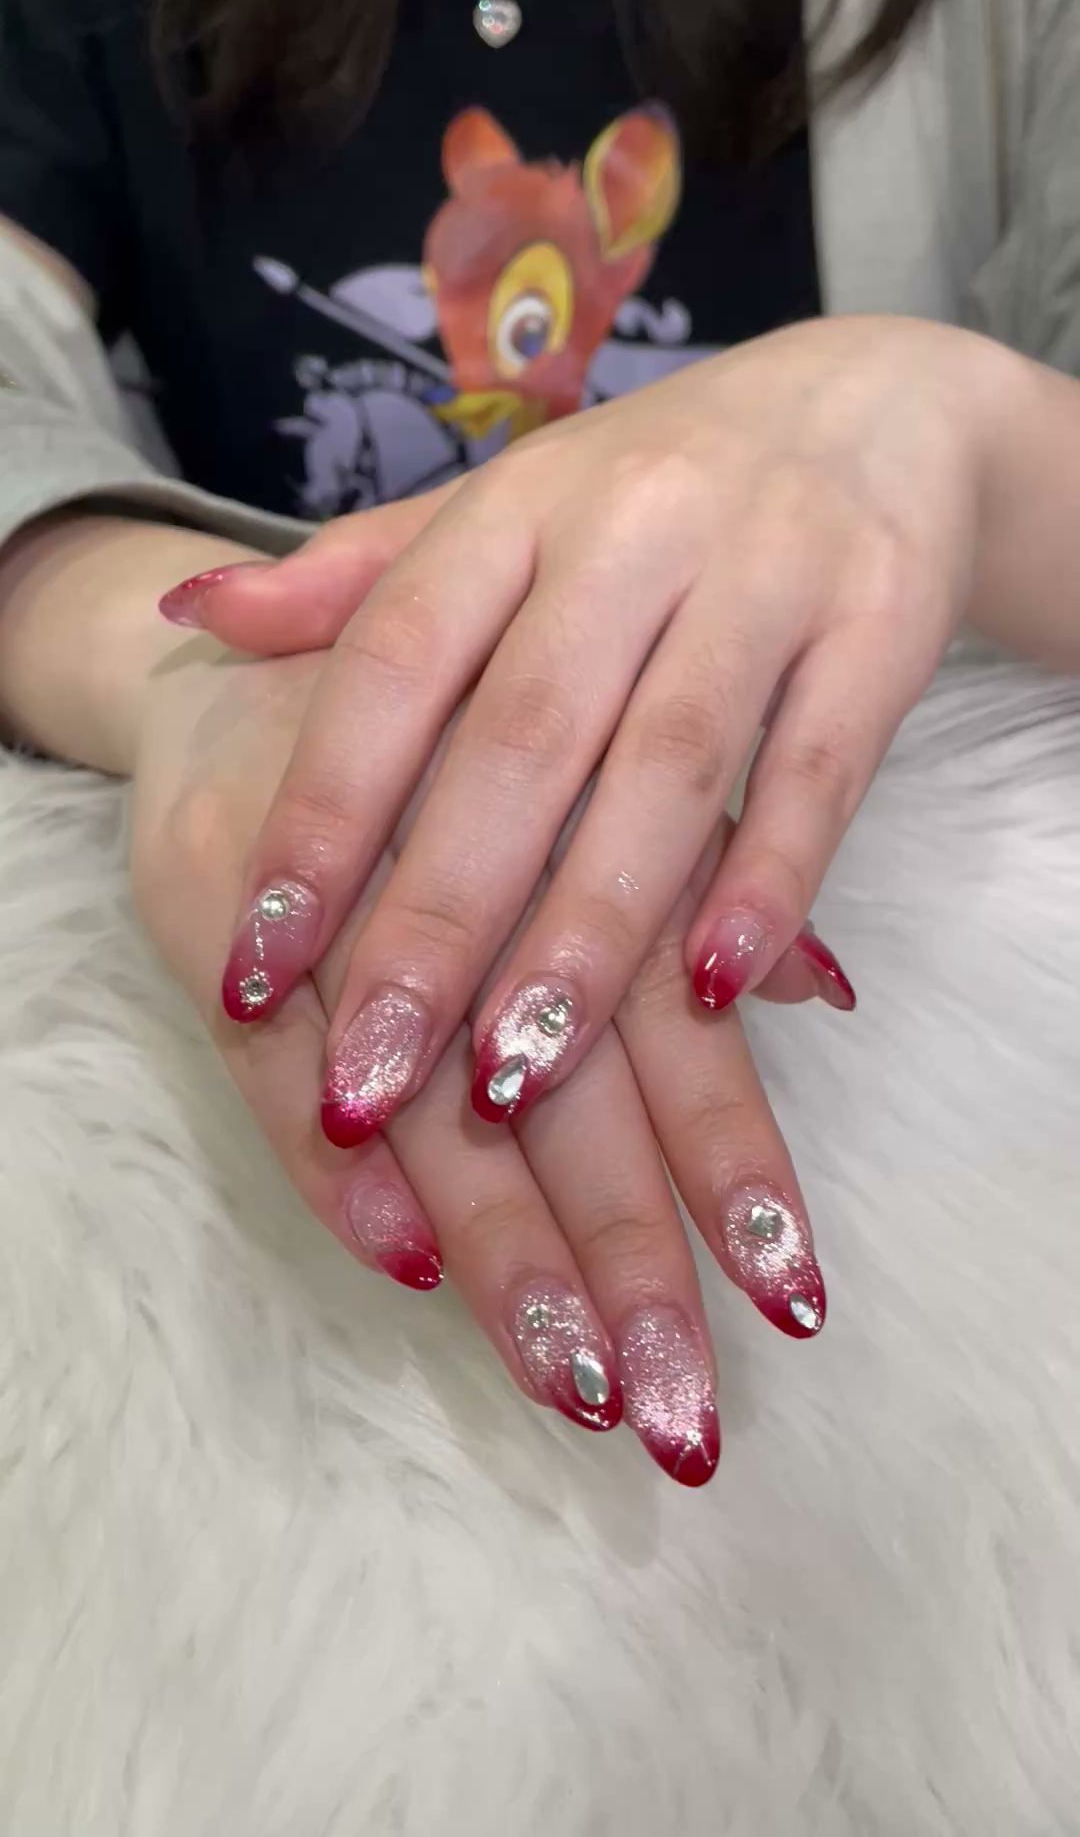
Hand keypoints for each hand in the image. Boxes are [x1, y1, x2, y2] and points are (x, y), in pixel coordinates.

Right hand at [131, 638, 837, 1486]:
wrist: (250, 652)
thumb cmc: (448, 739)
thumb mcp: (582, 783)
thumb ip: (698, 884)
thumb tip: (826, 994)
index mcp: (582, 848)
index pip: (677, 1037)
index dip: (731, 1167)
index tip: (788, 1299)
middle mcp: (477, 886)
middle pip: (568, 1102)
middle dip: (630, 1262)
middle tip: (683, 1416)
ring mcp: (341, 914)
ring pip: (434, 1112)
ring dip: (507, 1253)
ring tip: (576, 1385)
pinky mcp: (225, 931)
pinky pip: (274, 1080)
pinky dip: (338, 1174)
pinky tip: (406, 1264)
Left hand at [170, 316, 972, 1130]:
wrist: (877, 405)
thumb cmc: (657, 487)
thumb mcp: (507, 508)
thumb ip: (361, 580)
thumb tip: (187, 618)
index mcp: (516, 504)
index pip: (394, 661)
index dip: (319, 815)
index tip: (256, 962)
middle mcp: (632, 528)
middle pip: (520, 741)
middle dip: (435, 922)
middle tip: (370, 1081)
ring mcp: (767, 569)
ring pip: (666, 770)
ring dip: (586, 933)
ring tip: (515, 1079)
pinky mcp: (883, 621)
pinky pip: (820, 768)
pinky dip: (767, 880)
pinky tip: (711, 992)